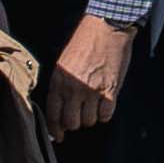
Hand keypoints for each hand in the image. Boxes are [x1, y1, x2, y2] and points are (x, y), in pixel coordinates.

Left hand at [44, 11, 136, 133]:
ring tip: (95, 106)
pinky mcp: (110, 89)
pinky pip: (106, 114)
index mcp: (59, 81)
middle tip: (80, 116)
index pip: (53, 115)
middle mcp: (73, 88)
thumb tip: (61, 106)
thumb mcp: (63, 61)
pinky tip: (106, 104)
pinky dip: (106, 113)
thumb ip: (61, 84)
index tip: (59, 136)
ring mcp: (92, 90)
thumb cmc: (86, 40)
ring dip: (92, 117)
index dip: (55, 129)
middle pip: (71, 122)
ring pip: (89, 121)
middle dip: (75, 123)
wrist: (107, 27)